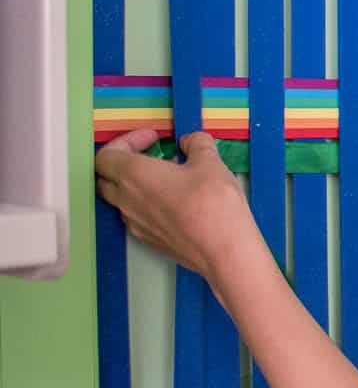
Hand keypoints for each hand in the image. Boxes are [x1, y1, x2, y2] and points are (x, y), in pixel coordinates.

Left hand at [95, 129, 261, 282]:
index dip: (126, 141)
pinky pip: (136, 217)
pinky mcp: (149, 240)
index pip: (107, 154)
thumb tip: (191, 141)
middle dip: (124, 163)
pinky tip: (176, 202)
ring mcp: (135, 223)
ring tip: (167, 178)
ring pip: (120, 199)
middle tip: (151, 155)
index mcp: (133, 175)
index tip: (153, 138)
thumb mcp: (211, 162)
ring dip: (135, 185)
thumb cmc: (213, 204)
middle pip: (105, 178)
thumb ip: (197, 145)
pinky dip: (147, 204)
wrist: (224, 250)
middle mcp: (126, 200)